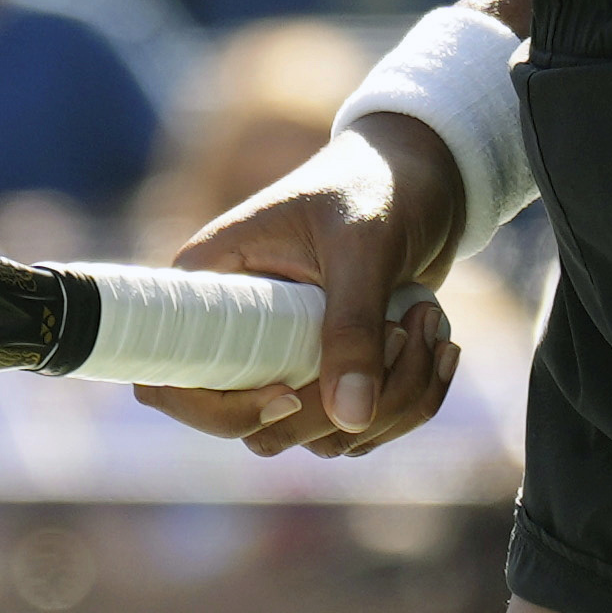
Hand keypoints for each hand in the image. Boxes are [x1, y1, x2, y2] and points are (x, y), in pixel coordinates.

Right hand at [131, 117, 467, 457]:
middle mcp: (238, 335)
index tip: (290, 394)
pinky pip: (363, 428)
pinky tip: (442, 345)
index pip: (169, 382)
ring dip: (393, 400)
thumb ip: (351, 325)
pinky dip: (413, 400)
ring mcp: (287, 363)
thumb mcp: (361, 245)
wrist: (425, 178)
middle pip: (260, 428)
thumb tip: (350, 421)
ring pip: (322, 435)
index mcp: (210, 287)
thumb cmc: (375, 187)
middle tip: (404, 331)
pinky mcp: (334, 377)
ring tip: (428, 322)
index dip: (220, 411)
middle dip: (341, 404)